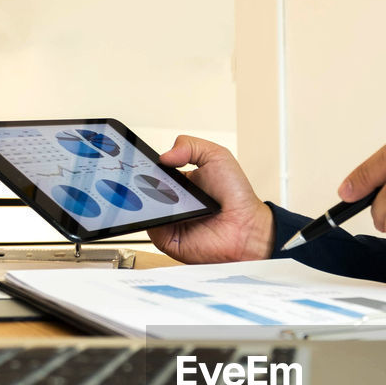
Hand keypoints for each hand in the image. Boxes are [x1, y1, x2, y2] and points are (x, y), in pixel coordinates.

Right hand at [148, 136, 273, 262]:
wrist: (247, 227)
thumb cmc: (238, 197)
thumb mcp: (217, 156)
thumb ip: (190, 146)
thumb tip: (164, 155)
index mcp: (180, 182)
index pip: (154, 172)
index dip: (145, 166)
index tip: (139, 159)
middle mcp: (172, 201)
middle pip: (144, 189)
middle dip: (140, 181)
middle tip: (144, 174)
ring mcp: (168, 220)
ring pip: (144, 208)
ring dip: (145, 199)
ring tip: (160, 192)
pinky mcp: (167, 238)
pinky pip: (151, 228)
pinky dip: (153, 219)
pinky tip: (164, 210)